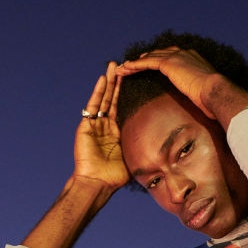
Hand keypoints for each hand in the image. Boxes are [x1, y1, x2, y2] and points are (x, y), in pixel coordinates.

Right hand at [73, 62, 129, 191]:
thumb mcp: (133, 158)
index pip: (122, 108)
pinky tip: (103, 80)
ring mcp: (94, 125)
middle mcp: (104, 126)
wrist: (97, 183)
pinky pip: (92, 106)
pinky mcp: (85, 126)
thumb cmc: (114, 176)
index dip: (127, 94)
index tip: (134, 80)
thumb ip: (142, 148)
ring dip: (108, 82)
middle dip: (118, 82)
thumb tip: (162, 148)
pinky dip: (97, 92)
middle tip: (123, 64)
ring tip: (113, 65)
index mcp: (115, 132)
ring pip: (102, 99)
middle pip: (112, 99)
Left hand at [115, 47, 221, 117]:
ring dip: (134, 63)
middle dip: (144, 59)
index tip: (150, 63)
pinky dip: (134, 65)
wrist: (214, 91)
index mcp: (192, 58)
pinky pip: (147, 63)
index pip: (171, 56)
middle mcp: (183, 54)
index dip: (159, 60)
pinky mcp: (168, 64)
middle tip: (131, 64)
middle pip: (158, 54)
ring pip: (149, 58)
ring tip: (122, 68)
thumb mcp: (204, 92)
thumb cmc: (213, 97)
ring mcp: (176, 57)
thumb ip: (197, 92)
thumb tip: (199, 102)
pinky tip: (124, 69)